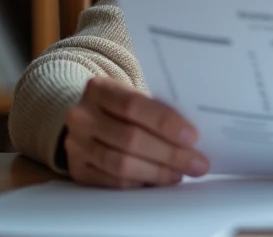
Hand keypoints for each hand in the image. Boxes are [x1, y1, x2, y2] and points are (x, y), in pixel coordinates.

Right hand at [64, 76, 209, 187]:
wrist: (88, 118)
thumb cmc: (123, 107)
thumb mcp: (134, 95)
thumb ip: (157, 109)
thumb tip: (191, 137)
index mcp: (99, 89)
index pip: (134, 105)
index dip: (165, 123)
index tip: (192, 137)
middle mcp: (82, 116)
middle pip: (129, 138)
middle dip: (169, 154)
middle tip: (196, 163)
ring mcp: (76, 145)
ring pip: (120, 164)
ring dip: (156, 172)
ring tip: (180, 173)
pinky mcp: (77, 169)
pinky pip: (112, 182)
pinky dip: (139, 183)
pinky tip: (158, 181)